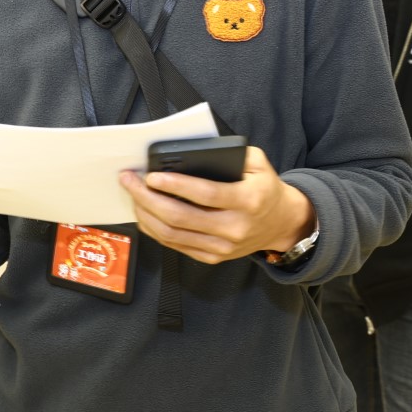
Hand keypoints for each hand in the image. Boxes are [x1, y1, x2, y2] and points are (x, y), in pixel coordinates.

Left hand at [119, 147, 314, 264]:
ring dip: (146, 214)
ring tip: (132, 196)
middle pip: (181, 217)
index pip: (205, 194)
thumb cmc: (265, 187)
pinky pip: (176, 246)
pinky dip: (155, 231)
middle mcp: (235, 228)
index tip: (151, 175)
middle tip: (130, 181)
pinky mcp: (213, 257)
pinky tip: (145, 214)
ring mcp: (223, 247)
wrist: (281, 223)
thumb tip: (193, 154)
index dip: (175, 185)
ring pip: (173, 235)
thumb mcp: (258, 162)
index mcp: (248, 201)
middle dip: (148, 198)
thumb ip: (232, 154)